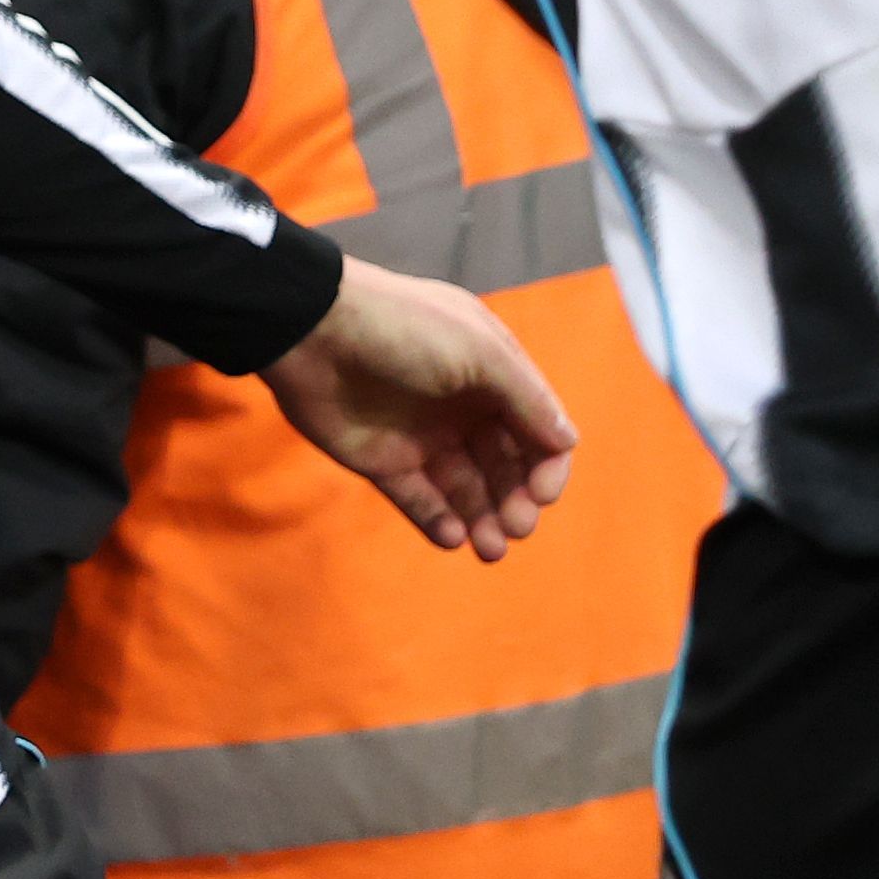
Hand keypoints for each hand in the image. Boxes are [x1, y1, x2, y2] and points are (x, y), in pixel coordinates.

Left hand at [266, 258, 577, 561]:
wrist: (311, 331)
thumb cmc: (402, 329)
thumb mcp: (480, 350)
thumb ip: (527, 398)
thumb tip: (567, 441)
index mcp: (491, 372)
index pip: (537, 429)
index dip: (546, 465)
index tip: (541, 493)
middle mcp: (462, 406)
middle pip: (505, 466)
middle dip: (517, 500)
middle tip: (517, 528)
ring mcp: (423, 435)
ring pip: (467, 491)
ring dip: (484, 521)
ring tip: (490, 549)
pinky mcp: (383, 461)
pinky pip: (420, 501)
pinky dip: (439, 523)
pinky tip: (452, 537)